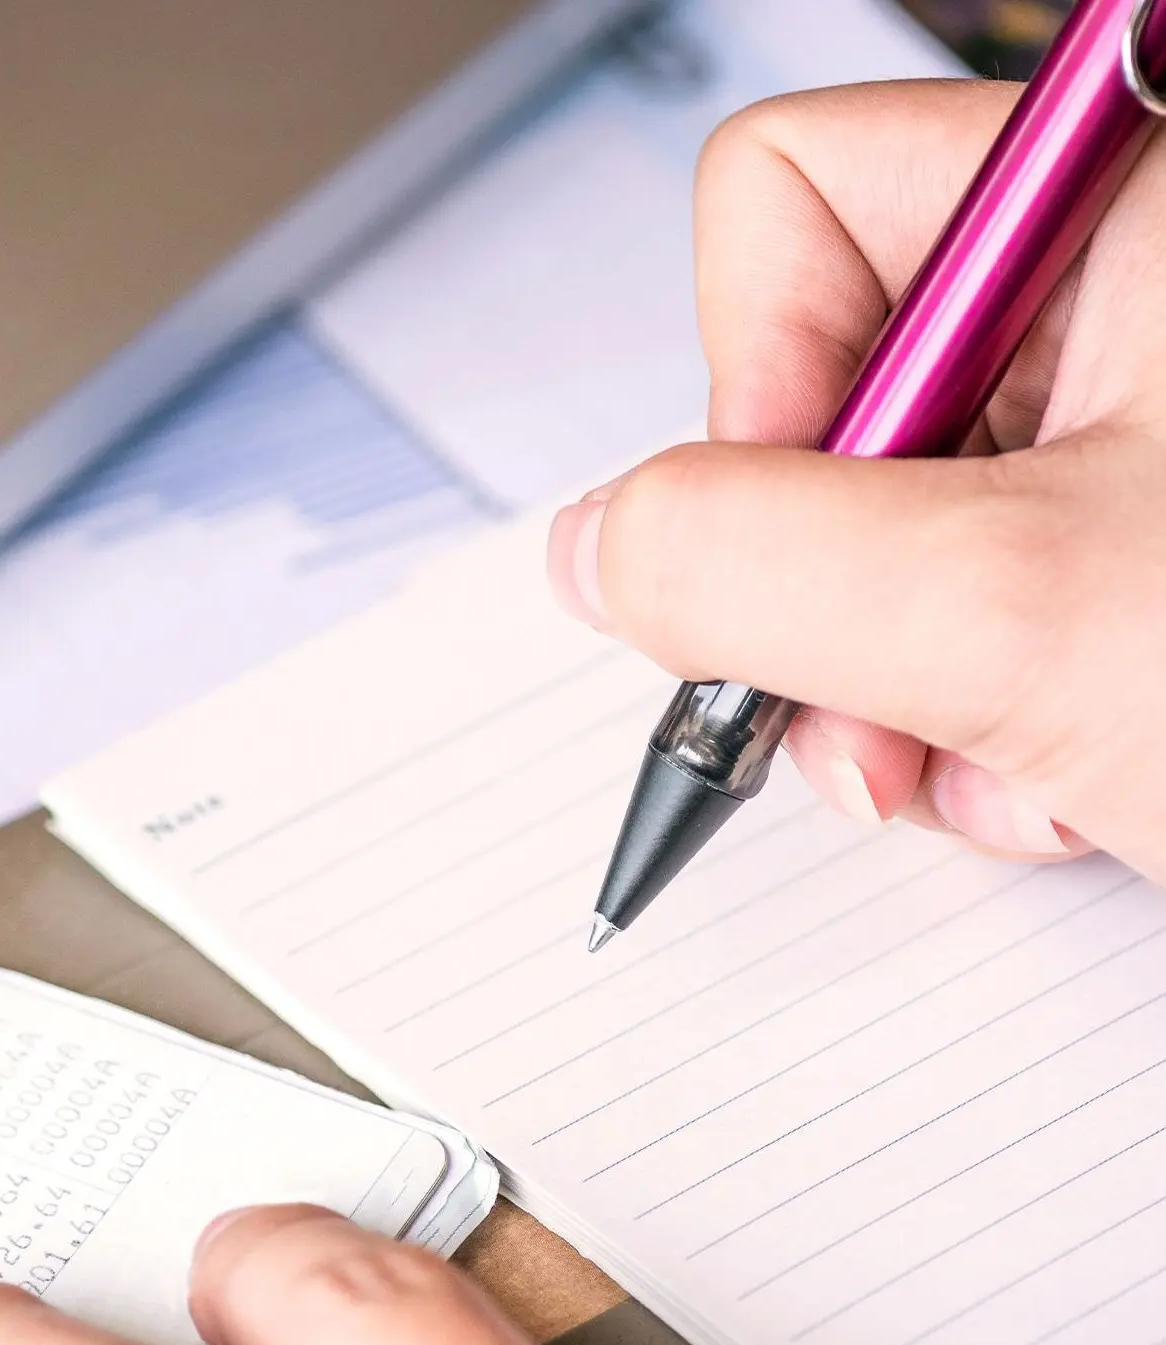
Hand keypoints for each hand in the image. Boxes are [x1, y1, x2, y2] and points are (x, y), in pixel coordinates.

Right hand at [547, 80, 1165, 883]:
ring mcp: (1134, 427)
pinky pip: (967, 602)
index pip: (789, 200)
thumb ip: (741, 558)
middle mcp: (1126, 290)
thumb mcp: (1012, 618)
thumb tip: (597, 545)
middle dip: (825, 594)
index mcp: (1128, 200)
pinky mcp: (1136, 540)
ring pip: (884, 528)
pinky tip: (1056, 779)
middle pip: (827, 394)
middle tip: (877, 713)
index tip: (813, 544)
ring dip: (899, 690)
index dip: (753, 389)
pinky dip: (979, 717)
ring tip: (996, 768)